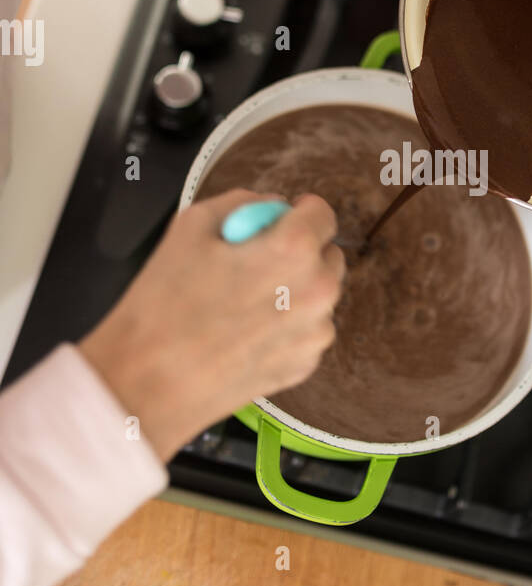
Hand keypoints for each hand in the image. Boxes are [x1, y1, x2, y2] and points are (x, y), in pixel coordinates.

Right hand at [79, 190, 344, 462]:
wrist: (149, 382)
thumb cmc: (164, 302)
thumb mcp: (192, 224)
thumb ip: (243, 203)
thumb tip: (271, 207)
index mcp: (294, 249)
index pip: (323, 213)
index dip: (300, 212)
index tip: (282, 220)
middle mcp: (318, 290)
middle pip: (327, 255)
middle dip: (300, 252)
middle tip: (253, 265)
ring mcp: (316, 333)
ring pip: (320, 295)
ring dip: (295, 290)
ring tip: (243, 303)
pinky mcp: (306, 364)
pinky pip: (308, 330)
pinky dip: (288, 326)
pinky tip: (247, 333)